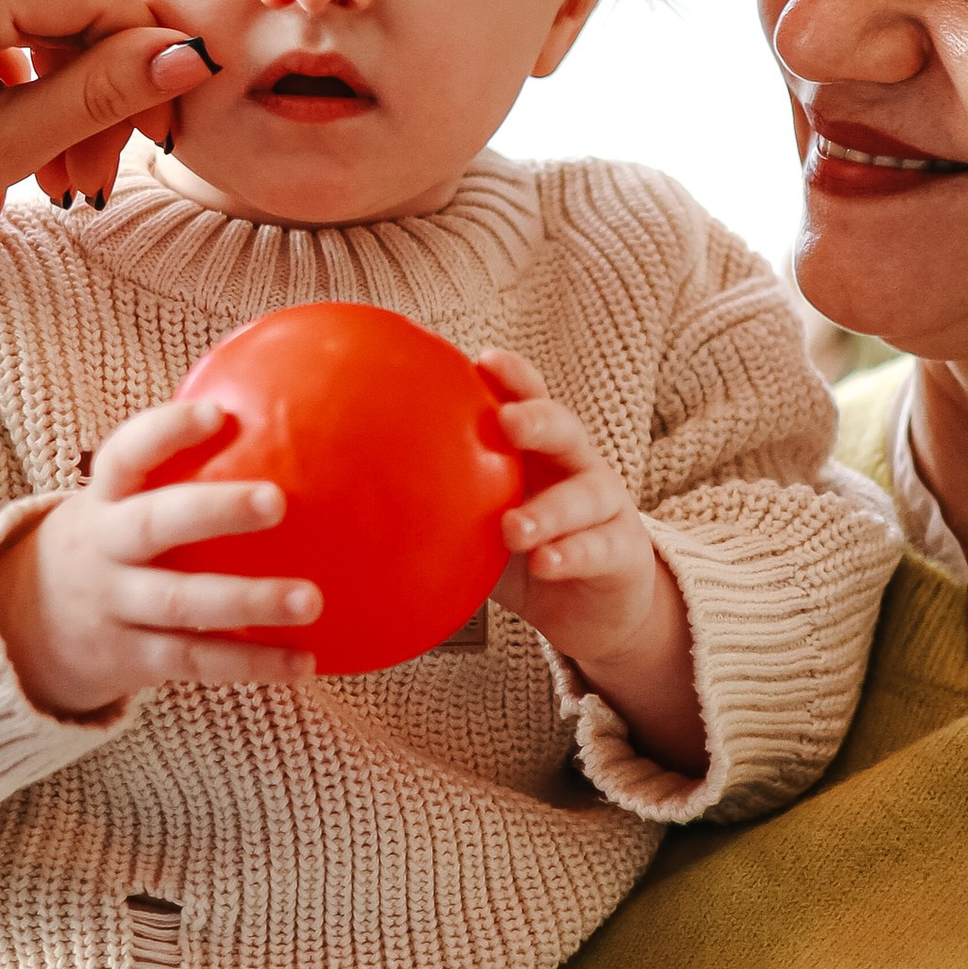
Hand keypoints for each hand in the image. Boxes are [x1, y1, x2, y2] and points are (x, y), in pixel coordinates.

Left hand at [0, 0, 221, 323]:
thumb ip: (94, 96)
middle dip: (96, 85)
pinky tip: (7, 140)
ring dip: (58, 83)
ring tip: (49, 178)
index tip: (152, 138)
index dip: (144, 59)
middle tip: (89, 182)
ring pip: (33, 3)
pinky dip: (13, 68)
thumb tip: (188, 56)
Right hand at [0, 398, 320, 719]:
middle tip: (276, 501)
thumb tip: (283, 408)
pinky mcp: (131, 658)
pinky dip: (250, 664)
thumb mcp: (121, 501)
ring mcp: (115, 607)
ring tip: (311, 600)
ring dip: (249, 601)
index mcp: (104, 500)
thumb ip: (177, 467)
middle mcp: (105, 550)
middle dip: (213, 511)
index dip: (166, 432)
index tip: (217, 414)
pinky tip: (303, 662)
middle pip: (153, 526)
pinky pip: (194, 660)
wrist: (26, 627)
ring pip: (180, 603)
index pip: (126, 455)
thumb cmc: (110, 541)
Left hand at [478, 352, 705, 776]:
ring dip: (548, 510)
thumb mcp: (478, 523)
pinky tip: (544, 563)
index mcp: (538, 451)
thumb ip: (437, 502)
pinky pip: (597, 548)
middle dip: (537, 419)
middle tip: (507, 423)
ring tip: (513, 527)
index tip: (482, 361)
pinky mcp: (622, 551)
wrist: (594, 607)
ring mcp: (605, 507)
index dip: (513, 376)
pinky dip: (569, 554)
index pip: (528, 398)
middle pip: (565, 427)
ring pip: (586, 494)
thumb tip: (346, 492)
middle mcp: (575, 467)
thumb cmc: (526, 554)